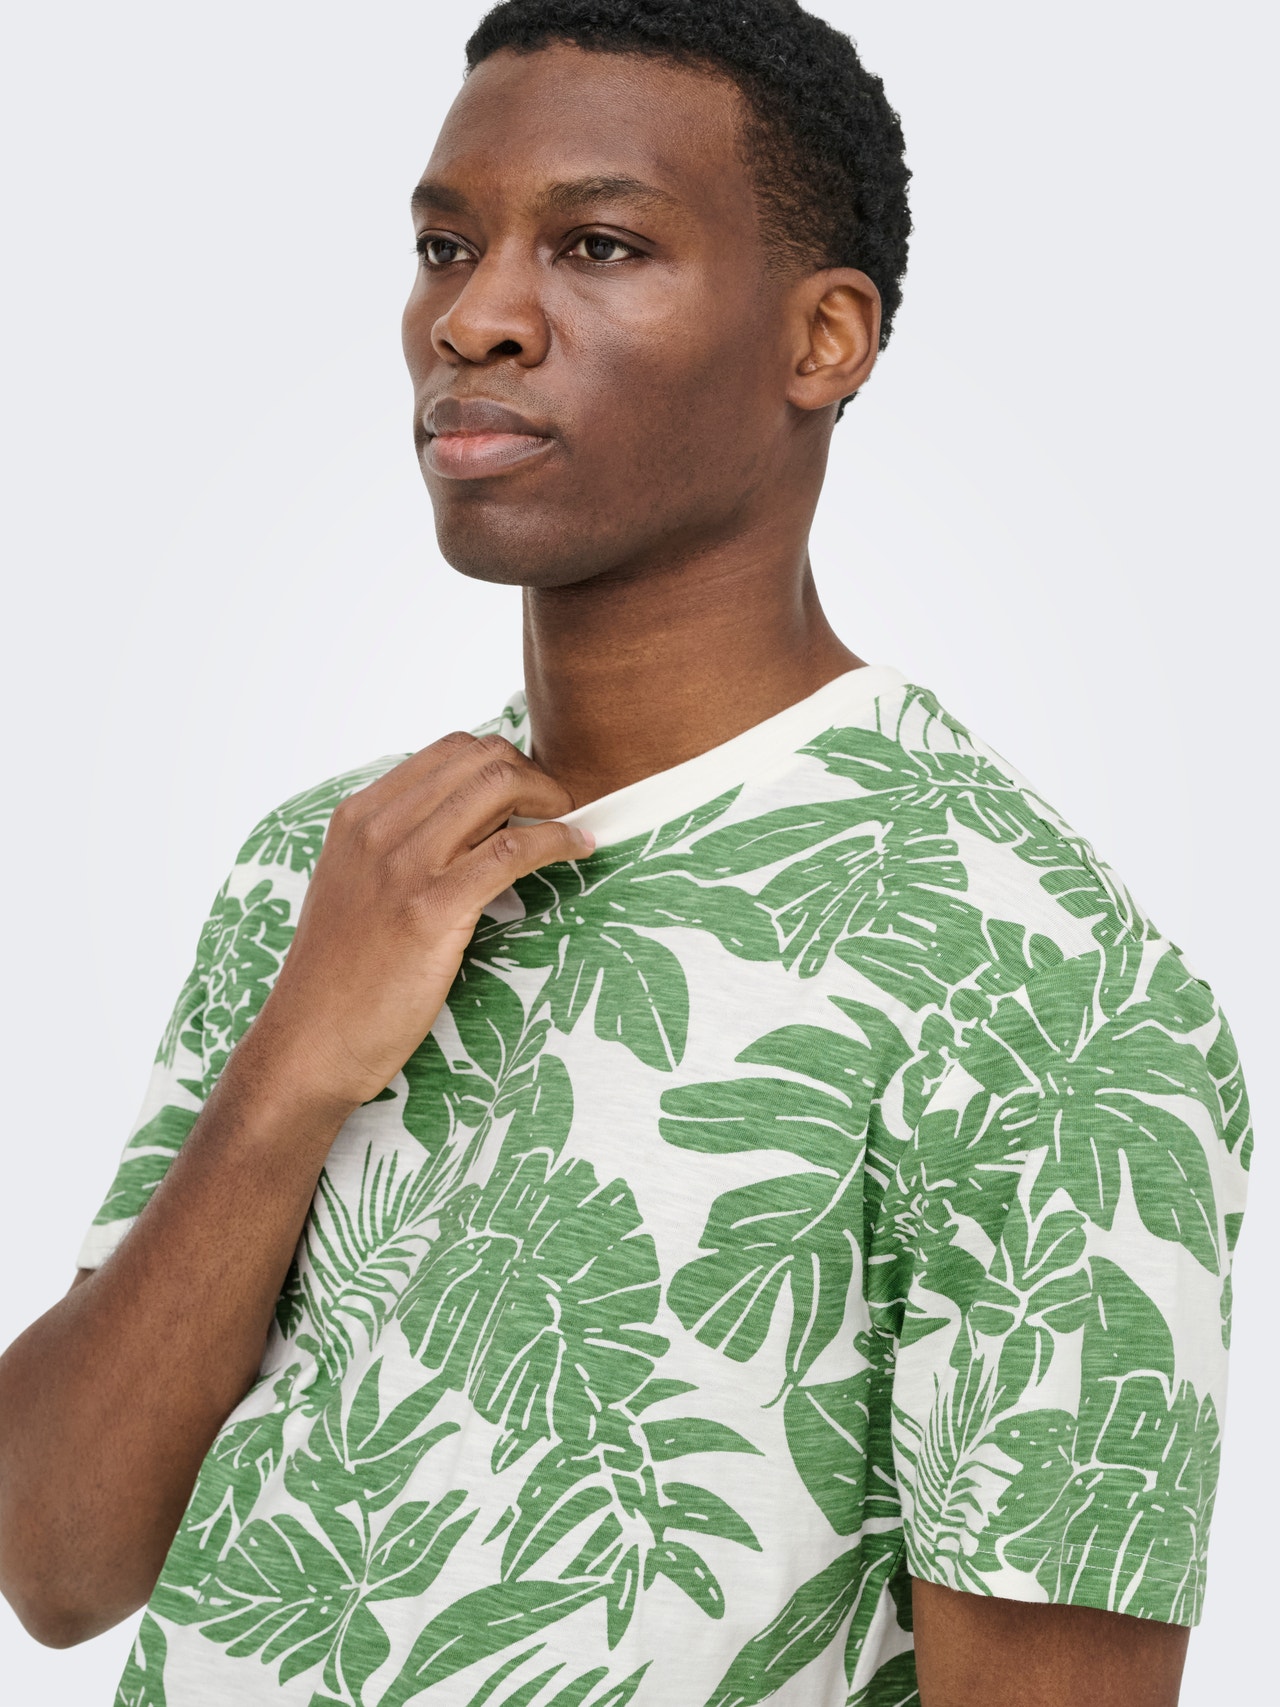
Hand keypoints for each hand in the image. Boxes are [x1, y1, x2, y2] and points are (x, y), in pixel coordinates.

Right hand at [247, 731, 592, 1111]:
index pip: (449, 750)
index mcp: (358, 816)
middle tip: (558, 808)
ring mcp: (402, 866)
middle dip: (533, 774)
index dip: (502, 761)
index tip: (529, 791)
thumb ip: (398, 846)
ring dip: (551, 801)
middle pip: (479, 759)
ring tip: (570, 825)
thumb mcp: (356, 887)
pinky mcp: (430, 909)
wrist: (309, 1042)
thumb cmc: (339, 976)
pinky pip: (512, 850)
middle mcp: (377, 828)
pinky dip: (558, 841)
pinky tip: (577, 850)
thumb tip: (467, 823)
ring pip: (497, 789)